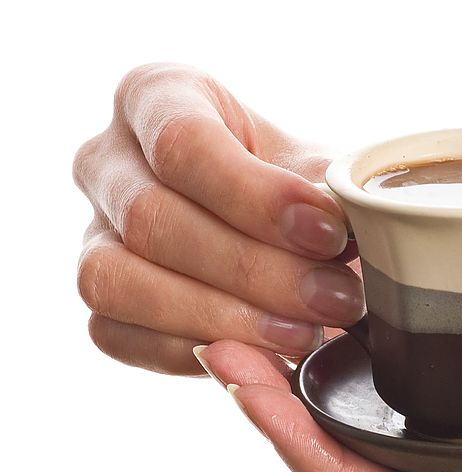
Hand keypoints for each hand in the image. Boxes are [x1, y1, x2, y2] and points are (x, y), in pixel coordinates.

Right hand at [73, 63, 363, 374]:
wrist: (284, 236)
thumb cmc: (300, 190)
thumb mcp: (321, 172)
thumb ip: (329, 192)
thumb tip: (343, 227)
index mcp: (158, 97)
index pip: (185, 143)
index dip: (258, 197)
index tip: (330, 234)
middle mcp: (107, 161)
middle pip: (154, 219)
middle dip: (254, 270)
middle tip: (334, 299)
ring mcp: (91, 233)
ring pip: (118, 280)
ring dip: (221, 318)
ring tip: (305, 335)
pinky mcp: (100, 301)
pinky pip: (118, 336)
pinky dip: (192, 352)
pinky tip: (263, 357)